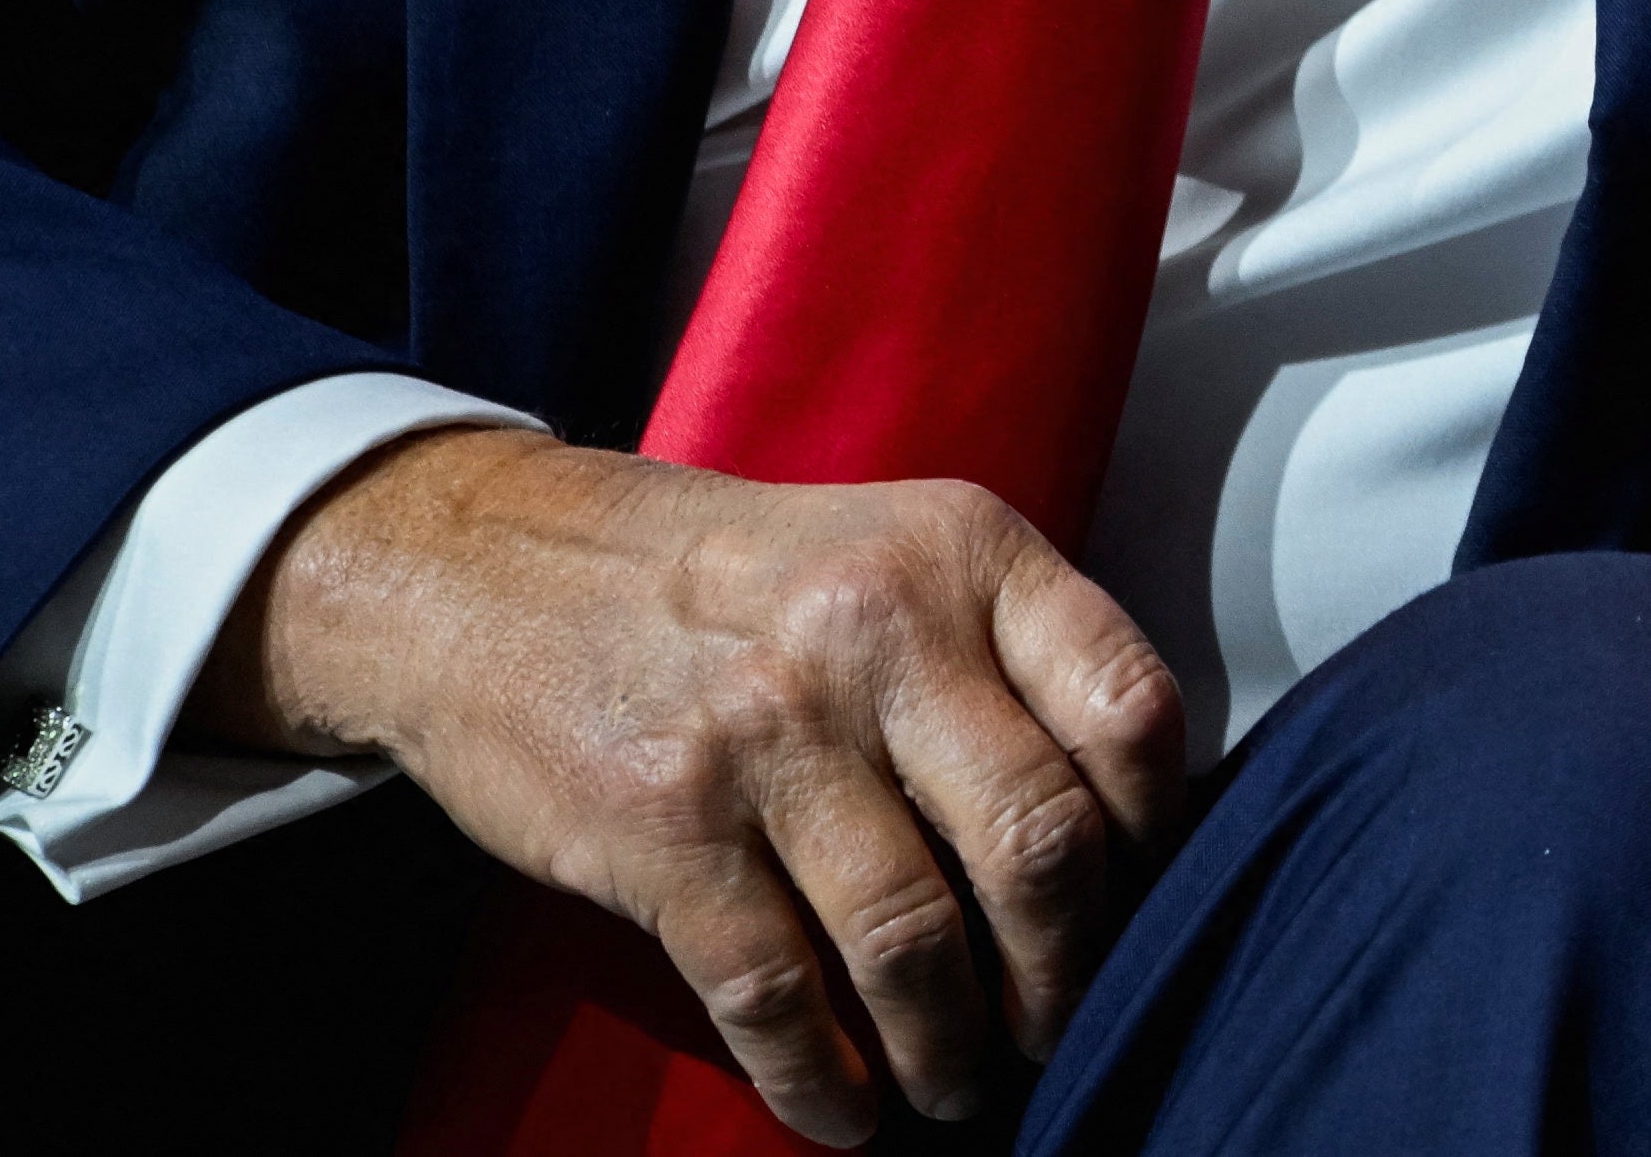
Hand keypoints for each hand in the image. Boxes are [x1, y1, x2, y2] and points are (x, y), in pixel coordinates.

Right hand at [203, 427, 1183, 1144]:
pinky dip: (819, 1076)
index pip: (1128, 709)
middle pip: (1036, 841)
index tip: (1142, 899)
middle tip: (1057, 1026)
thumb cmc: (734, 581)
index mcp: (968, 553)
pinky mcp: (662, 823)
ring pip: (911, 936)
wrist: (493, 571)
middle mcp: (880, 629)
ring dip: (950, 1045)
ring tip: (960, 1083)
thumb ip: (1010, 652)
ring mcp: (768, 729)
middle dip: (1064, 971)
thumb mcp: (897, 549)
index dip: (1156, 833)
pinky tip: (844, 1109)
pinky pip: (773, 990)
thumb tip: (1123, 830)